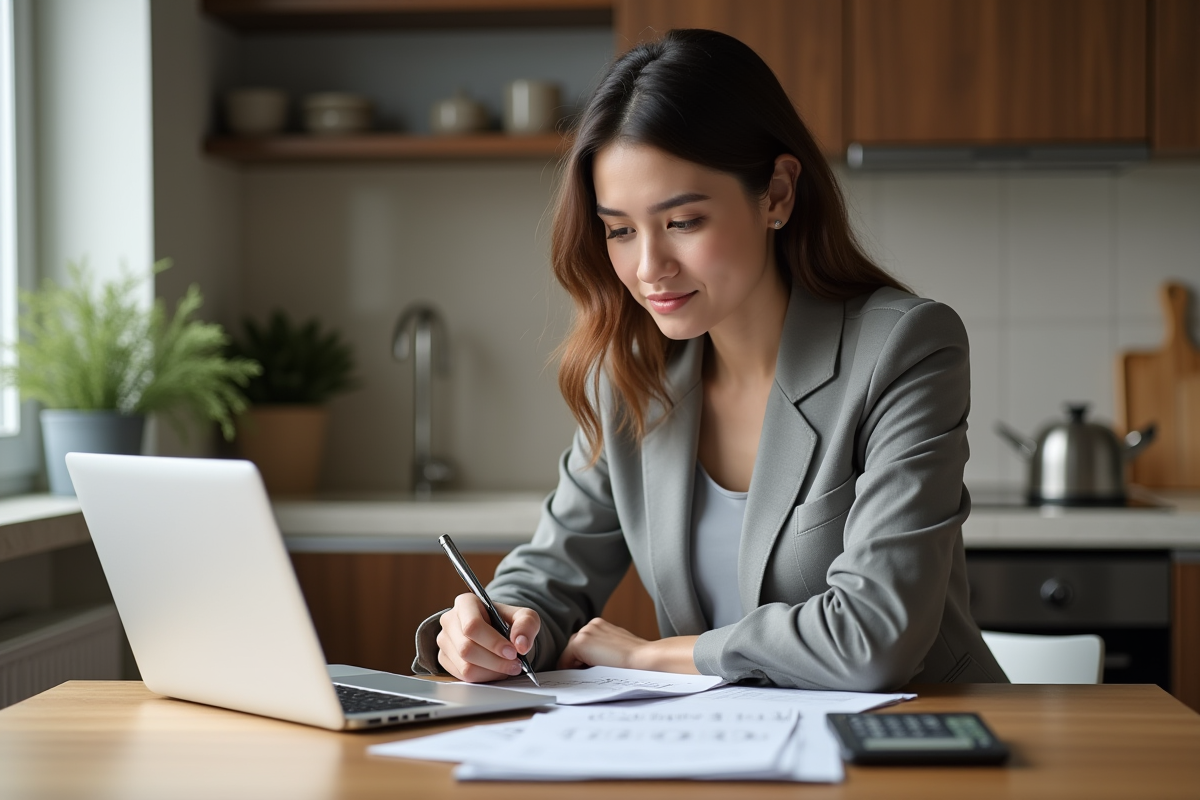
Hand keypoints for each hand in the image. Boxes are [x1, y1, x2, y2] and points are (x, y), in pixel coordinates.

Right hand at [436, 593, 539, 682]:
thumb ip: (526, 625)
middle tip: (515, 664)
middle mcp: (450, 620)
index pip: (472, 626)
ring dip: (491, 672)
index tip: (512, 652)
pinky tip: (495, 670)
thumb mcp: (523, 616)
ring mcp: (444, 641)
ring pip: (465, 666)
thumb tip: (521, 644)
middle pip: (467, 648)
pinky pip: (462, 676)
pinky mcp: (444, 658)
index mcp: (465, 603)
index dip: (493, 642)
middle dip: (495, 661)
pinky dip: (484, 677)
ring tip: (508, 667)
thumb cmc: (505, 620)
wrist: (495, 630)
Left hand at [558, 618, 700, 673]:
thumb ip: (604, 649)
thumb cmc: (636, 660)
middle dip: (579, 662)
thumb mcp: (618, 648)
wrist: (644, 659)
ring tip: (593, 674)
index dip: (584, 660)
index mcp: (600, 625)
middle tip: (592, 674)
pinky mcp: (580, 643)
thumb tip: (592, 662)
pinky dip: (571, 670)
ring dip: (576, 666)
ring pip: (569, 654)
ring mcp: (585, 633)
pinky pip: (565, 660)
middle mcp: (591, 625)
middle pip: (574, 648)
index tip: (591, 671)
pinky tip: (588, 675)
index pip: (584, 644)